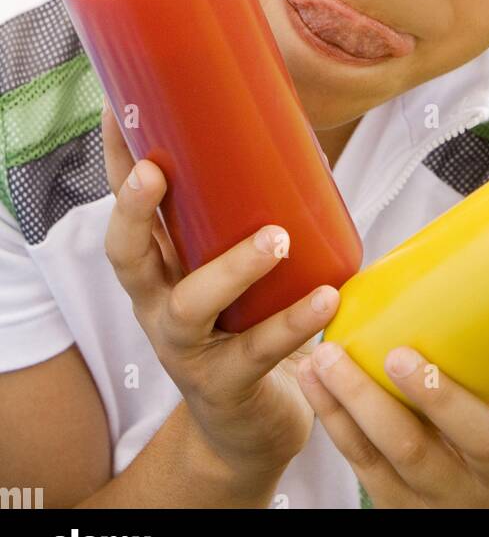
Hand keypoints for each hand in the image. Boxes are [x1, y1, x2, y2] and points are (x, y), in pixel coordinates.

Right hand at [100, 98, 340, 484]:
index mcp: (158, 267)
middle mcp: (158, 303)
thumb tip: (292, 133)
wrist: (247, 427)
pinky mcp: (228, 383)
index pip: (126, 207)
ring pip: (190, 306)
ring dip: (232, 268)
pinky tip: (326, 297)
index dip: (117, 161)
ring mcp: (188, 348)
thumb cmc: (242, 324)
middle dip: (134, 212)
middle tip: (155, 172)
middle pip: (127, 256)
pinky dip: (293, 323)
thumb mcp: (229, 266)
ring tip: (276, 238)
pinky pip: (259, 352)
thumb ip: (249, 213)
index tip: (114, 109)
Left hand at [294, 330, 488, 507]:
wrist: (482, 513)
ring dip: (339, 406)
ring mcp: (415, 497)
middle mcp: (458, 488)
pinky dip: (327, 418)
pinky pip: (351, 460)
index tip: (411, 358)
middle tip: (344, 352)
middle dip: (373, 401)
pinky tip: (310, 377)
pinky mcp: (384, 495)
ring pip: (371, 456)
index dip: (444, 400)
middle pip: (412, 450)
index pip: (478, 438)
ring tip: (319, 356)